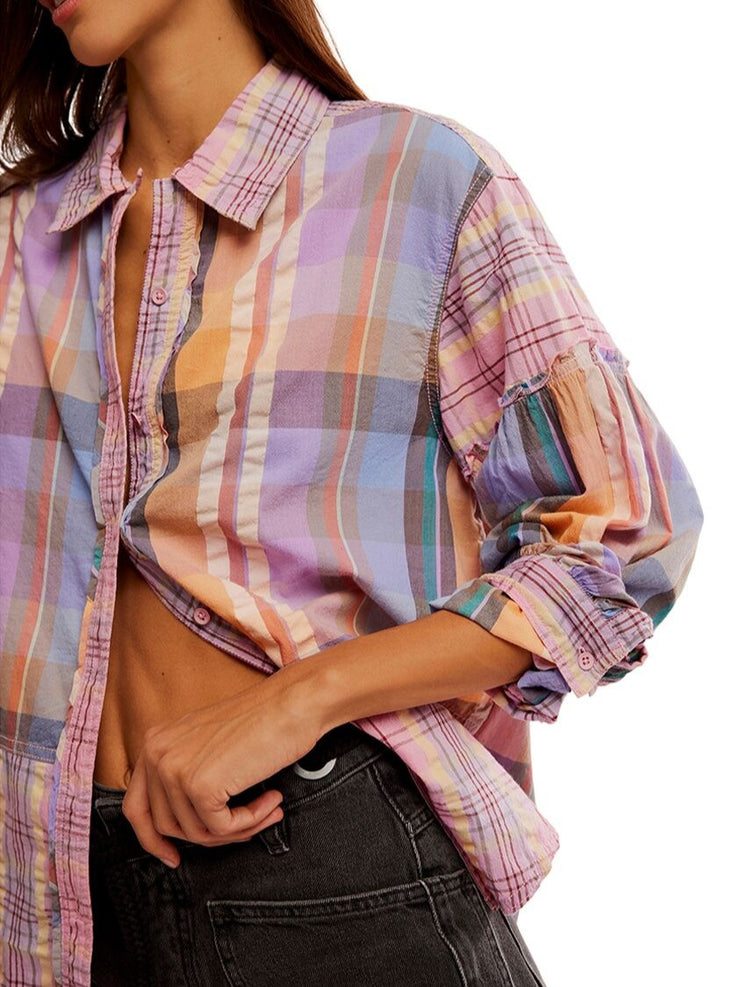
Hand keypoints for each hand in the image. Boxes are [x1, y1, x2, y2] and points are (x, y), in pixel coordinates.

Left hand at [122, 667, 322, 866]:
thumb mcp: (207, 743)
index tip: (172, 856)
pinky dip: (251, 821)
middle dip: (207, 837)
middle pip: (165, 826)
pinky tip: (271, 802)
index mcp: (155, 742)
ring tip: (266, 810)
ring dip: (237, 828)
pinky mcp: (201, 785)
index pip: (136, 807)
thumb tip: (184, 825)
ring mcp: (175, 770)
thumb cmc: (264, 720)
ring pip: (196, 832)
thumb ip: (186, 774)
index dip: (153, 840)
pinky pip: (222, 828)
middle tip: (242, 830)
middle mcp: (157, 753)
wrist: (294, 702)